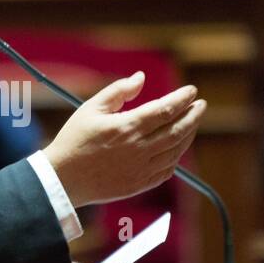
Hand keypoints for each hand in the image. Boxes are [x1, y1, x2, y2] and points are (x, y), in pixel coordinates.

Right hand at [43, 71, 206, 206]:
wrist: (62, 179)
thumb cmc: (74, 140)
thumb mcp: (91, 108)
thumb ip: (119, 90)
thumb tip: (141, 77)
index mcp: (127, 127)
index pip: (165, 109)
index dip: (182, 99)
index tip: (192, 91)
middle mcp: (139, 149)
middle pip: (178, 130)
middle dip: (193, 115)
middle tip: (200, 105)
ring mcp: (141, 169)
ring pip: (176, 150)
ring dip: (188, 134)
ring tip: (191, 122)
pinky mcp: (139, 185)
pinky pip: (167, 170)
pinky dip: (176, 156)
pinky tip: (176, 147)